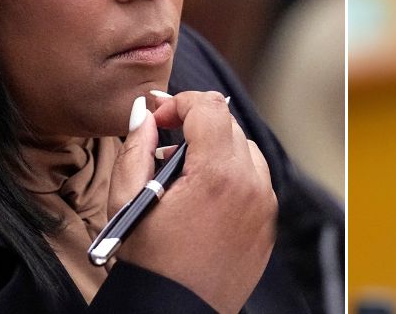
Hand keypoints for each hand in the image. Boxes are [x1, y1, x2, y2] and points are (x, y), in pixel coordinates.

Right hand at [111, 91, 276, 313]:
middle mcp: (250, 185)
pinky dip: (232, 175)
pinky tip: (203, 196)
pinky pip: (255, 181)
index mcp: (218, 174)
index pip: (209, 108)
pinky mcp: (268, 224)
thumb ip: (137, 146)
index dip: (180, 102)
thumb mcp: (127, 199)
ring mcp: (264, 206)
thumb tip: (144, 113)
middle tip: (165, 143)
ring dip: (216, 149)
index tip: (159, 116)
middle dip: (196, 125)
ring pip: (246, 150)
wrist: (174, 312)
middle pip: (229, 125)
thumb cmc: (148, 262)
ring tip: (183, 173)